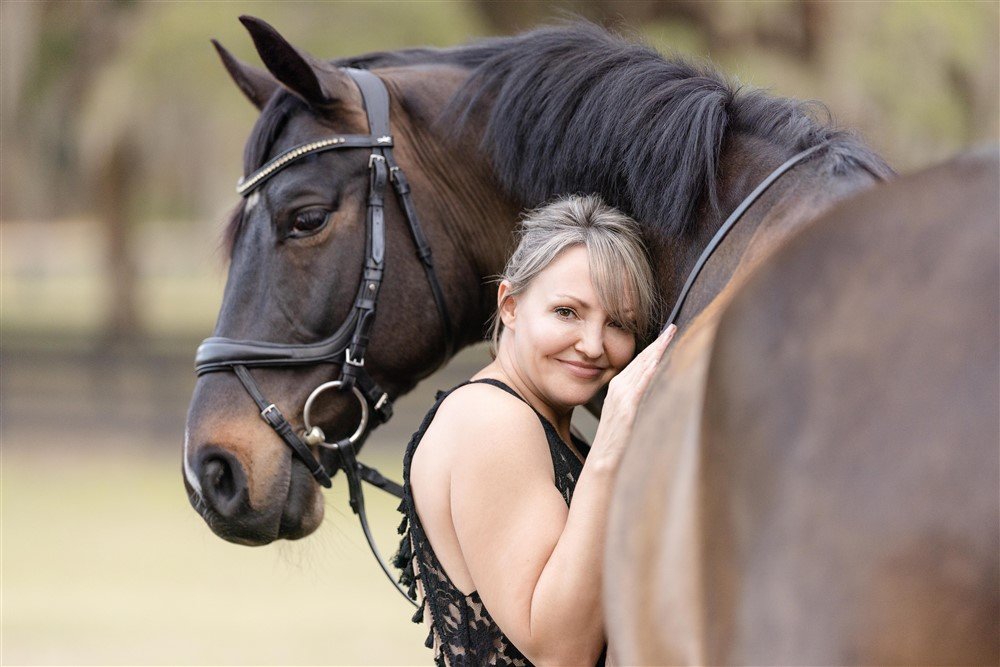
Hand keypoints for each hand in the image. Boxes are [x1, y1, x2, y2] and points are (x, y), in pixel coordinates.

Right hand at [591, 324, 676, 465]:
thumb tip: (654, 391)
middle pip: (641, 360)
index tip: (666, 334)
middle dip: (657, 343)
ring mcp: (621, 398)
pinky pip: (639, 386)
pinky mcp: (627, 409)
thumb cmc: (615, 442)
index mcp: (618, 388)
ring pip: (641, 368)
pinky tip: (657, 361)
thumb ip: (637, 400)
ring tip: (669, 337)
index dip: (653, 347)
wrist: (602, 461)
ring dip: (656, 351)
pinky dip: (648, 372)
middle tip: (672, 328)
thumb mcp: (625, 415)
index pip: (638, 362)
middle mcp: (618, 389)